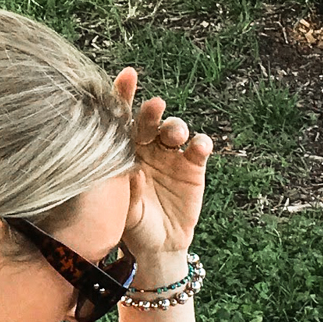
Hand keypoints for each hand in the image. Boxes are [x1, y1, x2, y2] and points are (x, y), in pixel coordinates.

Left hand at [113, 67, 212, 276]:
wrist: (159, 246)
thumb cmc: (132, 225)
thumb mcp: (123, 209)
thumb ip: (126, 189)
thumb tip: (131, 170)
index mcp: (123, 149)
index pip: (121, 118)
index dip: (124, 94)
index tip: (128, 75)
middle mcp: (147, 146)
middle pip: (149, 120)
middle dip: (152, 111)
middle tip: (155, 105)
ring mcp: (171, 155)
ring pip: (175, 129)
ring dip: (175, 127)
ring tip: (176, 135)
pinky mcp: (193, 167)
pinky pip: (199, 148)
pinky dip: (200, 143)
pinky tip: (198, 146)